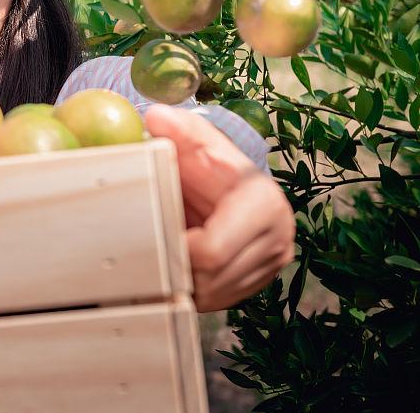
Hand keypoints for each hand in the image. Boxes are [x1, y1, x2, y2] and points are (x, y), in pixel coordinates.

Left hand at [145, 104, 296, 312]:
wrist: (235, 183)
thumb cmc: (210, 161)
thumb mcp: (194, 140)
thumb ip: (176, 129)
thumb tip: (154, 117)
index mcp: (262, 204)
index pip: (212, 251)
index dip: (175, 251)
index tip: (148, 241)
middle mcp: (277, 239)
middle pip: (211, 279)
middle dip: (173, 270)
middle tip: (142, 257)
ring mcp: (271, 266)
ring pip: (214, 296)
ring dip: (182, 283)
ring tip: (158, 259)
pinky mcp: (260, 281)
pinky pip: (219, 301)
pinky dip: (192, 290)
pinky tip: (176, 269)